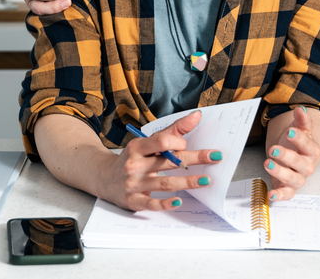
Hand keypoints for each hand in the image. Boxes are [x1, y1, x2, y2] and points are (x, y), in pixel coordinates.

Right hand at [101, 111, 221, 211]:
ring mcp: (134, 184)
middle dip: (194, 158)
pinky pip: (152, 203)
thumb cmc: (132, 159)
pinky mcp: (134, 201)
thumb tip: (197, 116)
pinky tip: (179, 201)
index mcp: (138, 147)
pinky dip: (166, 203)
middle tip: (215, 157)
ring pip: (164, 183)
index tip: (187, 145)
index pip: (162, 141)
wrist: (104, 179)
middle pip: (169, 161)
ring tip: (205, 180)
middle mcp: (135, 165)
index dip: (178, 142)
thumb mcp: (146, 143)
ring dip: (187, 182)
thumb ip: (172, 131)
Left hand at [264, 106, 319, 201]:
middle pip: (300, 163)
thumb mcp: (298, 129)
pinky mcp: (289, 189)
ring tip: (267, 163)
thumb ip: (301, 120)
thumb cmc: (295, 144)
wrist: (294, 158)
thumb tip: (300, 109)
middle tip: (273, 149)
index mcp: (311, 150)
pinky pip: (287, 194)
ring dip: (280, 172)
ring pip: (293, 179)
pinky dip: (280, 196)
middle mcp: (307, 166)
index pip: (308, 145)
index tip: (289, 131)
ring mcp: (299, 178)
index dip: (299, 138)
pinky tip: (271, 194)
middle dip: (286, 156)